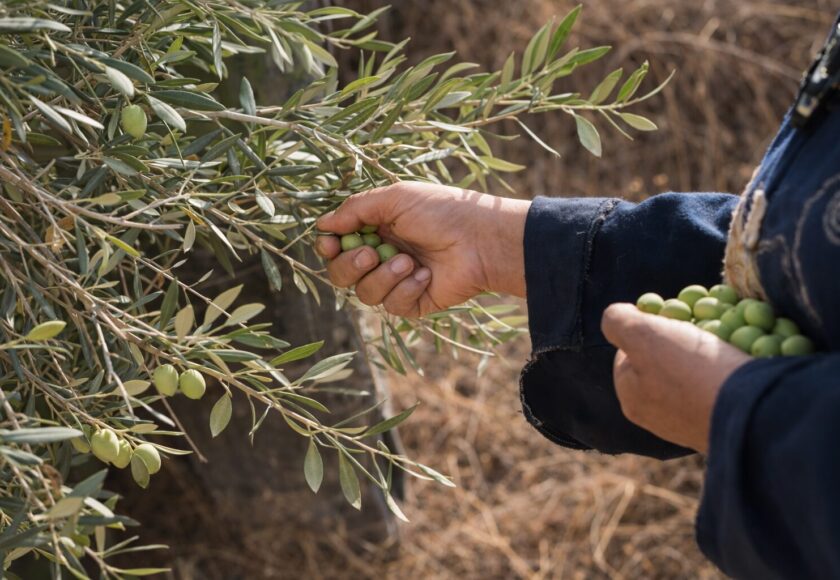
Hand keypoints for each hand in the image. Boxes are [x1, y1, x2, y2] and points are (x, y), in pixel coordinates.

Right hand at [315, 182, 530, 316]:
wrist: (481, 239)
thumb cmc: (442, 211)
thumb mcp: (395, 198)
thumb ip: (355, 209)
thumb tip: (323, 224)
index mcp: (376, 229)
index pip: (336, 246)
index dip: (329, 247)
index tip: (332, 243)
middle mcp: (382, 256)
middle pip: (341, 274)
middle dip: (350, 266)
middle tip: (371, 255)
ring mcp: (397, 281)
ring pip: (364, 294)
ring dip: (384, 278)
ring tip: (410, 262)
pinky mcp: (414, 302)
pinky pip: (392, 306)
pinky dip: (406, 290)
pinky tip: (426, 276)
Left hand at [601, 303, 750, 452]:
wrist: (753, 412)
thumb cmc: (690, 369)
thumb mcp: (642, 333)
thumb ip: (618, 320)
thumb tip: (617, 315)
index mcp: (630, 397)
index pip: (631, 349)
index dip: (649, 327)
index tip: (674, 317)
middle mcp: (657, 418)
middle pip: (664, 361)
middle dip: (682, 339)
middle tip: (703, 323)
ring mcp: (693, 424)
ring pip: (695, 374)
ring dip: (709, 352)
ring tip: (727, 338)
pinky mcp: (726, 423)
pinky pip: (722, 387)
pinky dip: (730, 370)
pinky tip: (742, 359)